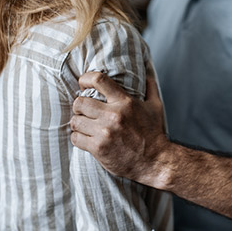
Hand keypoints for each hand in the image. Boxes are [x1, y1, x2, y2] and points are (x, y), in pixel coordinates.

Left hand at [70, 72, 171, 188]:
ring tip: (84, 126)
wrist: (155, 160)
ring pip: (75, 121)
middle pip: (80, 102)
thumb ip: (150, 87)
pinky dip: (78, 138)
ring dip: (78, 123)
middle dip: (79, 106)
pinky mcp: (99, 148)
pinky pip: (76, 138)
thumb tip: (147, 71)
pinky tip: (86, 139)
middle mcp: (113, 115)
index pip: (98, 79)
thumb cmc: (153, 133)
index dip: (85, 79)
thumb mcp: (155, 106)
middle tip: (84, 111)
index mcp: (124, 101)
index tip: (83, 84)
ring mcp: (105, 132)